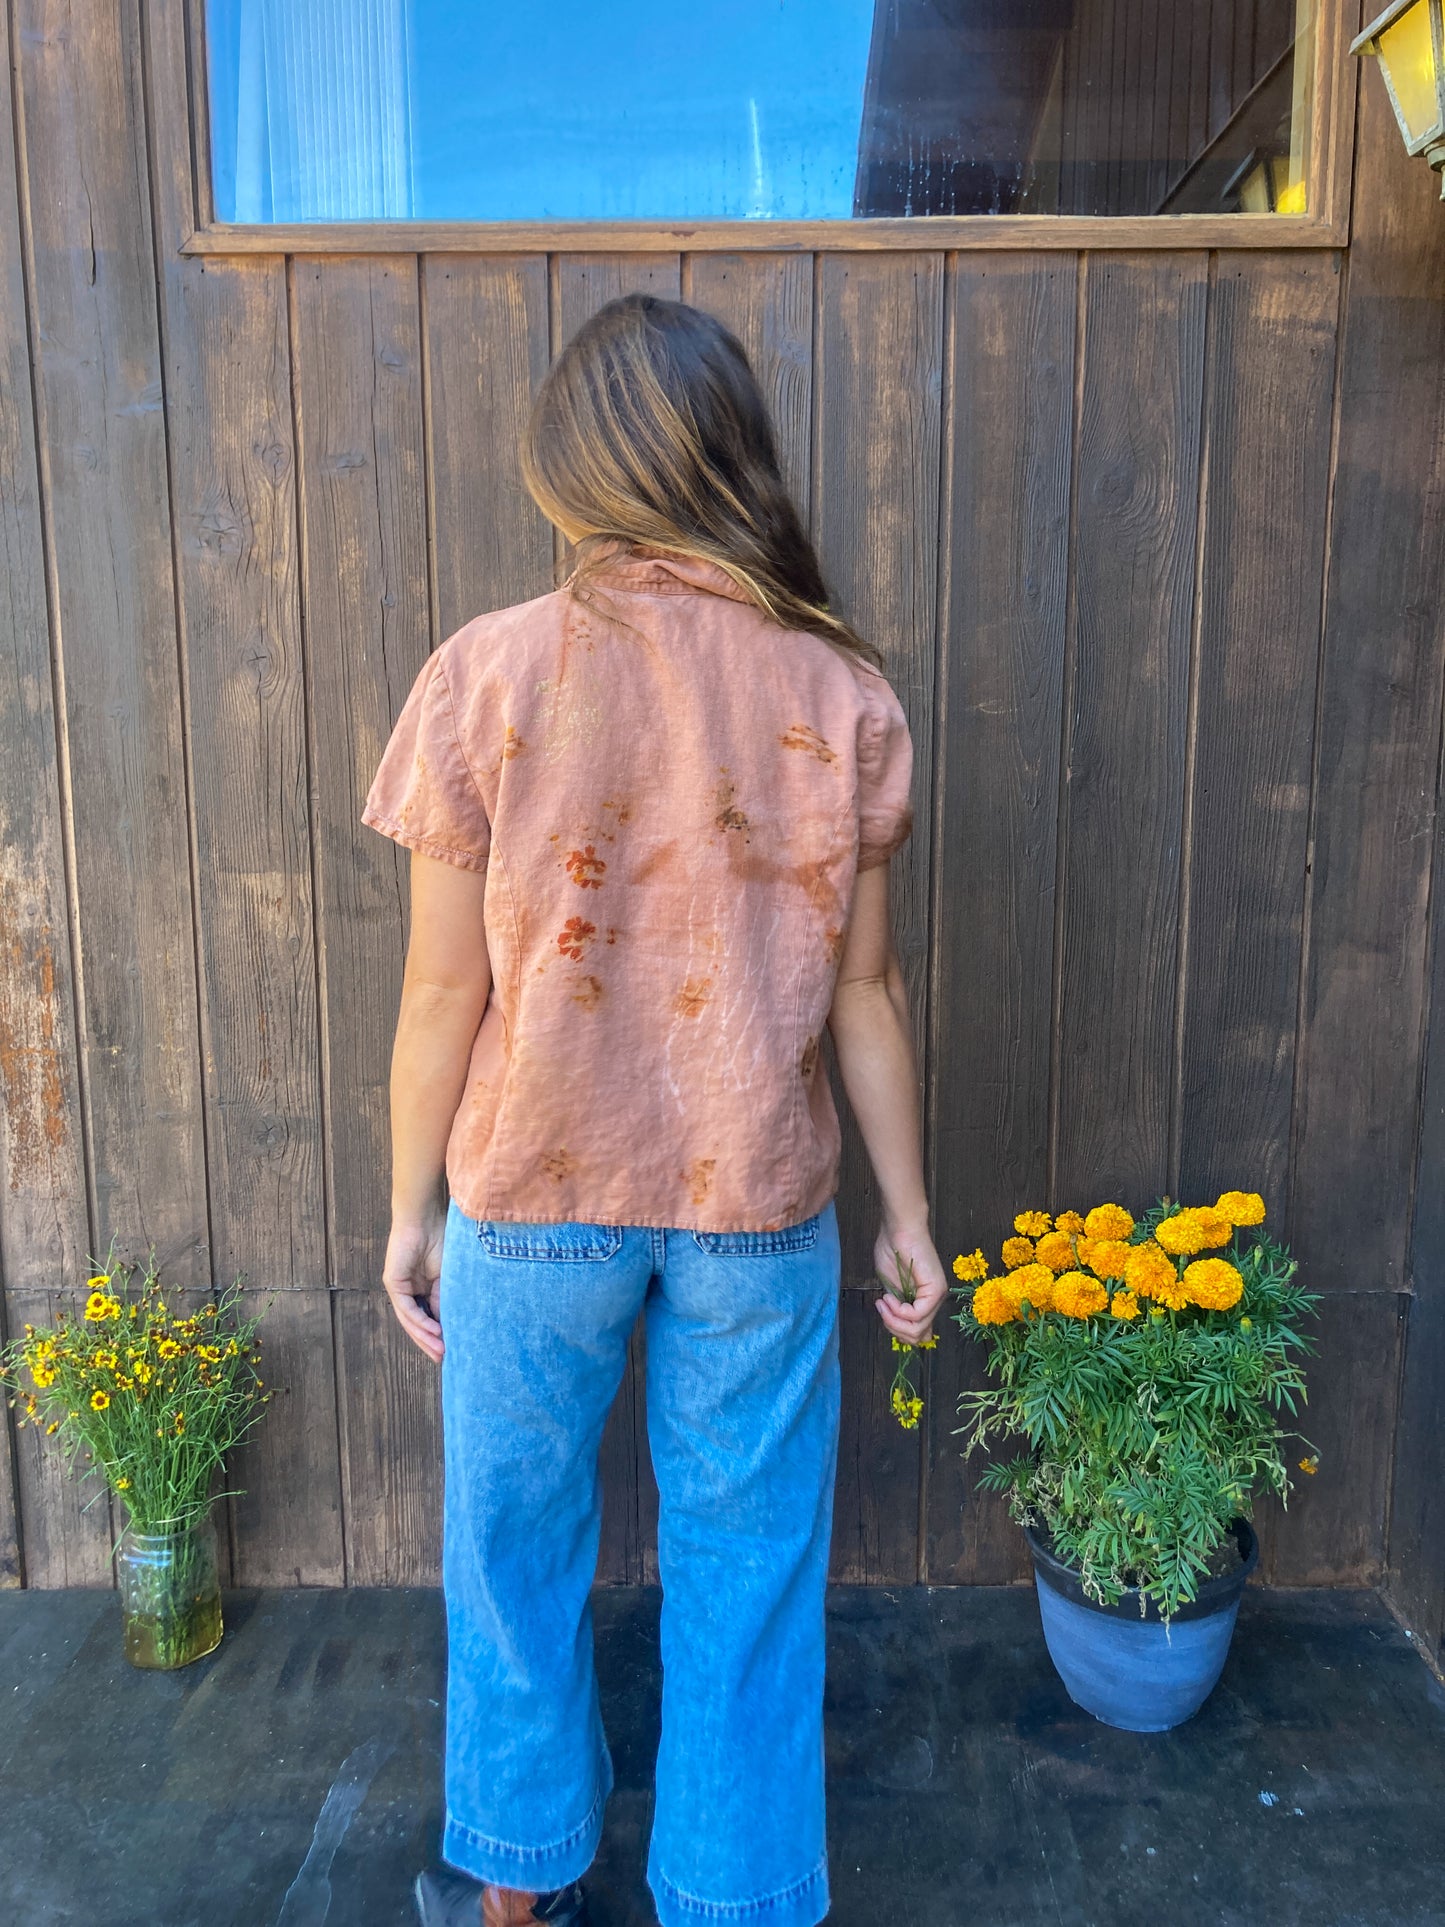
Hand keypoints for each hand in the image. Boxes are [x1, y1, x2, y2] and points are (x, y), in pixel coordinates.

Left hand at [383, 1210, 446, 1362]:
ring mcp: (399, 1288)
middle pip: (416, 1324)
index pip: (428, 1318)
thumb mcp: (448, 1278)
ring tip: (440, 1351)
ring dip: (425, 1337)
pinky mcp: (392, 1283)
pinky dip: (419, 1322)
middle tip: (443, 1359)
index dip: (438, 1335)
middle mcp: (408, 1292)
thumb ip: (445, 1300)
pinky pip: (405, 1308)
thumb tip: (448, 1326)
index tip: (452, 1351)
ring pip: (410, 1320)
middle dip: (429, 1343)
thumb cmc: (441, 1241)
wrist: (426, 1218)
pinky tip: (432, 1332)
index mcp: (421, 1290)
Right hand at [873, 1221, 946, 1344]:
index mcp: (925, 1302)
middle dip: (894, 1328)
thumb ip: (897, 1310)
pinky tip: (889, 1297)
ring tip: (884, 1303)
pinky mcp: (936, 1290)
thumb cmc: (893, 1251)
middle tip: (882, 1309)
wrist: (899, 1229)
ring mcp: (938, 1296)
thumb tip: (899, 1330)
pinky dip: (898, 1311)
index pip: (919, 1334)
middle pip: (918, 1336)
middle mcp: (935, 1301)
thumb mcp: (892, 1289)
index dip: (899, 1332)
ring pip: (917, 1329)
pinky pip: (917, 1315)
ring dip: (894, 1320)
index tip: (884, 1314)